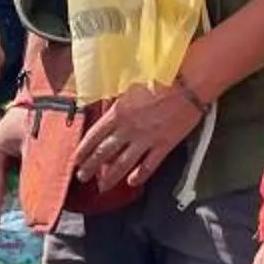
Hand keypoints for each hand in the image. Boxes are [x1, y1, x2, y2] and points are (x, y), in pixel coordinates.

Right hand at [0, 96, 33, 227]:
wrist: (50, 89)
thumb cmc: (36, 115)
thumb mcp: (33, 149)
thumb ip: (33, 177)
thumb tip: (35, 206)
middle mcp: (0, 149)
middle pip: (6, 181)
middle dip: (15, 198)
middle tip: (24, 220)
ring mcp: (11, 144)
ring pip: (17, 173)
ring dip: (27, 185)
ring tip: (37, 205)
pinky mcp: (23, 141)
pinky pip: (26, 165)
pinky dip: (33, 174)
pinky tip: (44, 183)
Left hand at [79, 79, 204, 197]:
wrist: (188, 84)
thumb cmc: (160, 77)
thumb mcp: (130, 84)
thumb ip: (117, 100)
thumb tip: (105, 107)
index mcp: (118, 112)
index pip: (94, 135)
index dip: (83, 149)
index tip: (75, 159)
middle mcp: (129, 129)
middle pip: (104, 152)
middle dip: (90, 167)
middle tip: (82, 177)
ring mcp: (146, 140)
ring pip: (123, 164)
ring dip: (110, 177)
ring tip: (102, 187)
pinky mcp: (164, 146)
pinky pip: (149, 166)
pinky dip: (140, 176)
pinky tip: (132, 182)